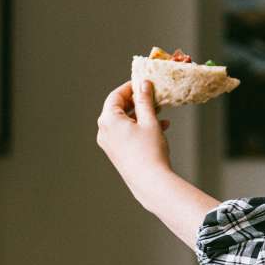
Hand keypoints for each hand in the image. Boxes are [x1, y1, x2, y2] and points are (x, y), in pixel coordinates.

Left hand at [97, 80, 172, 201]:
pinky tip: (160, 127)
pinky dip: (140, 127)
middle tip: (153, 96)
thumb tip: (143, 85)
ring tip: (160, 112)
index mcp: (108, 120)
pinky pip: (126, 133)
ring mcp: (109, 143)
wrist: (150, 181)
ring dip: (141, 115)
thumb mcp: (149, 121)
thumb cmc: (149, 151)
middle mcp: (104, 131)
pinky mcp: (116, 152)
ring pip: (124, 121)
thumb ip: (145, 101)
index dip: (130, 87)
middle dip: (138, 101)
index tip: (144, 82)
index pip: (116, 95)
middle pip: (119, 108)